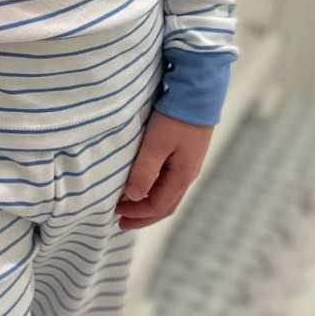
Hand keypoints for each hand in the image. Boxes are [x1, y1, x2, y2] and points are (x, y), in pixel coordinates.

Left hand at [116, 110, 212, 227]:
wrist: (197, 93)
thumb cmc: (176, 117)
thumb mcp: (156, 144)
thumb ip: (145, 171)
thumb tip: (134, 198)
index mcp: (182, 176)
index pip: (158, 206)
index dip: (137, 214)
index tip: (116, 214)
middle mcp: (188, 175)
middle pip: (165, 206)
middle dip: (143, 216)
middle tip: (121, 222)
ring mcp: (188, 165)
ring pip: (168, 194)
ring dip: (148, 204)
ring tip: (130, 207)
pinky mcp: (185, 154)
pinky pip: (169, 182)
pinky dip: (154, 190)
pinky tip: (143, 185)